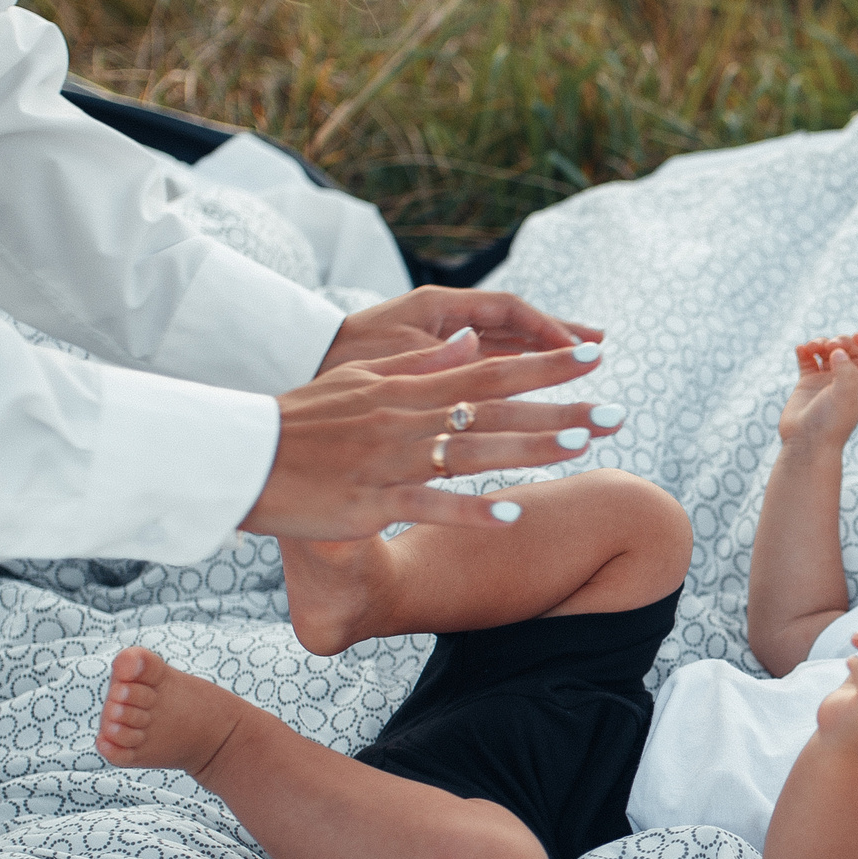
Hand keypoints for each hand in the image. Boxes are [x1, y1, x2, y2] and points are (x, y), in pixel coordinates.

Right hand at [244, 333, 622, 546]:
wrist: (242, 456)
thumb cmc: (301, 423)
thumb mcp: (360, 381)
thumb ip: (420, 367)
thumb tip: (471, 342)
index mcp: (405, 389)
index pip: (488, 369)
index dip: (543, 365)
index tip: (592, 356)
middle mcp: (406, 419)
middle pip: (494, 409)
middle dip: (558, 409)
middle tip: (615, 411)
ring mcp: (390, 460)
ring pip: (471, 450)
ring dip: (528, 448)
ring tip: (581, 447)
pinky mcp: (370, 502)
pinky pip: (428, 507)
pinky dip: (469, 511)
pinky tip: (511, 516)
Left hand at [318, 286, 601, 375]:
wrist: (307, 368)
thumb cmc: (340, 358)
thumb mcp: (388, 354)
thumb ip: (434, 352)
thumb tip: (477, 344)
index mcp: (439, 309)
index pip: (508, 312)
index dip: (547, 329)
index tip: (578, 348)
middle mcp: (448, 322)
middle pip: (516, 329)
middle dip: (557, 339)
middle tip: (600, 349)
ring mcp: (446, 343)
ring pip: (507, 348)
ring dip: (545, 357)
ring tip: (583, 364)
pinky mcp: (440, 364)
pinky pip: (488, 365)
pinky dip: (518, 369)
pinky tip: (543, 383)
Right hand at [777, 334, 857, 450]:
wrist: (806, 444)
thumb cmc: (829, 425)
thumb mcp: (845, 397)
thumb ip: (846, 371)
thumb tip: (837, 351)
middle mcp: (845, 382)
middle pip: (851, 351)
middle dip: (842, 341)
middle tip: (831, 345)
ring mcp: (826, 382)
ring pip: (828, 352)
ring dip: (822, 342)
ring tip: (813, 346)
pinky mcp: (807, 384)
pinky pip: (808, 359)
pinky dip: (805, 350)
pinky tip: (801, 350)